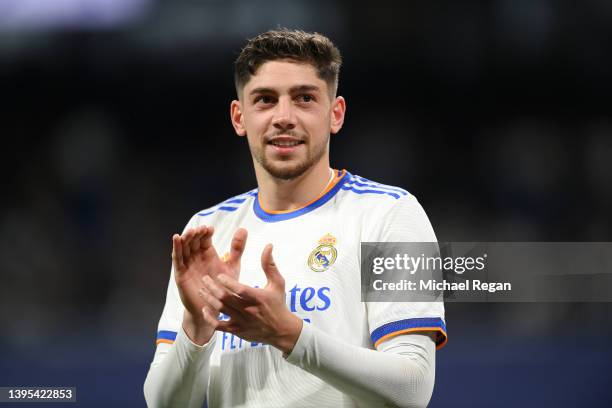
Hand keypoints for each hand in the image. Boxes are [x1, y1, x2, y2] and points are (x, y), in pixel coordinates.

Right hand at [172, 226, 247, 344]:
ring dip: (186, 238)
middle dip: (196, 234)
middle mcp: (197, 257)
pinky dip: (176, 248)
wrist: (215, 308)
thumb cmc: (224, 288)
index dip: (206, 233)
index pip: (205, 239)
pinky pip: (177, 259)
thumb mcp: (232, 266)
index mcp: (208, 254)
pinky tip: (176, 238)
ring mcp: (188, 264)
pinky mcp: (180, 273)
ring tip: (190, 232)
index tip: (210, 229)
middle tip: (200, 229)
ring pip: (185, 247)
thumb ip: (237, 249)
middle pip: (194, 241)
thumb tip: (243, 229)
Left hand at [200, 243, 302, 353]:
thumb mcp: (277, 283)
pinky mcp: (237, 331)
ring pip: (220, 310)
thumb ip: (269, 265)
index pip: (240, 290)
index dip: (228, 282)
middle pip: (226, 299)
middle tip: (204, 279)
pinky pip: (219, 326)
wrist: (281, 330)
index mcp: (258, 298)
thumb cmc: (278, 304)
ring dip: (209, 299)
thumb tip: (268, 245)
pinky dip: (210, 318)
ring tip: (201, 290)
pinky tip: (205, 309)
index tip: (218, 275)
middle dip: (212, 288)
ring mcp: (241, 322)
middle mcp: (248, 310)